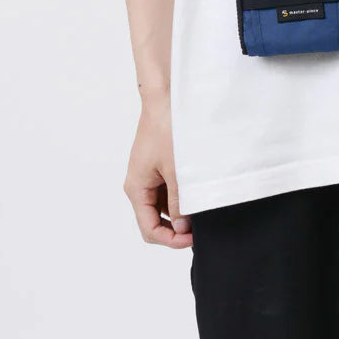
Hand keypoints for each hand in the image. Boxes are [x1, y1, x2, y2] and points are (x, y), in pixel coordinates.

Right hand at [123, 94, 192, 247]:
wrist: (165, 98)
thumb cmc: (167, 130)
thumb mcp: (176, 171)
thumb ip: (179, 201)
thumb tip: (182, 227)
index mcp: (136, 189)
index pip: (149, 230)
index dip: (171, 240)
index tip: (194, 239)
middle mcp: (139, 185)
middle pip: (154, 220)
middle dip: (176, 228)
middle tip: (201, 227)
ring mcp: (148, 175)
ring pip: (162, 206)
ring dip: (180, 211)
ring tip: (202, 208)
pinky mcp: (157, 165)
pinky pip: (167, 189)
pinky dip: (180, 195)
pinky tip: (197, 192)